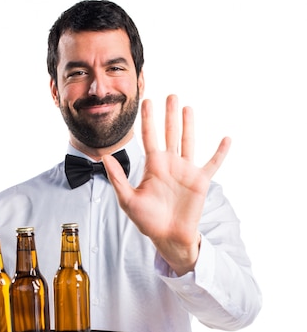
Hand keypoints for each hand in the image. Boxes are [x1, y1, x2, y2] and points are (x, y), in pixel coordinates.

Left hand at [103, 94, 230, 274]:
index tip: (146, 101)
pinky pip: (213, 164)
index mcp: (153, 166)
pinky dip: (220, 152)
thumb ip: (117, 178)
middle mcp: (170, 164)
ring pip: (188, 142)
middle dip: (170, 115)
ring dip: (189, 125)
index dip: (148, 119)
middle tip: (171, 95)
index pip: (149, 137)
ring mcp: (186, 171)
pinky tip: (227, 138)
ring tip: (188, 107)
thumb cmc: (147, 221)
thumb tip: (104, 157)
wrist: (167, 237)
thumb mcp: (128, 200)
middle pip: (170, 133)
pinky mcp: (200, 181)